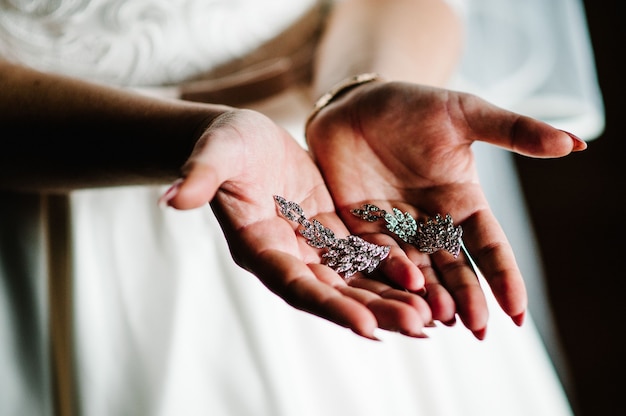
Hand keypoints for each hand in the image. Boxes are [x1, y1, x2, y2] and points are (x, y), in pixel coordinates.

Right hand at [160, 108, 432, 338]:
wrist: (244, 138)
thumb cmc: (226, 143)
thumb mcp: (216, 153)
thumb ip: (200, 176)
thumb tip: (171, 199)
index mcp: (258, 246)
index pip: (295, 285)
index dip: (330, 306)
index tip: (367, 327)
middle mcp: (287, 256)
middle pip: (333, 293)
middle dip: (375, 311)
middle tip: (419, 329)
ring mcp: (310, 247)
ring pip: (354, 282)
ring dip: (390, 301)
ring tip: (431, 319)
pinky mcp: (330, 232)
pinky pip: (364, 257)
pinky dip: (391, 272)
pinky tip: (424, 284)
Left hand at [306, 80, 585, 337]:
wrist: (358, 103)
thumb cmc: (415, 106)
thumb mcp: (467, 115)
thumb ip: (514, 132)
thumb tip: (576, 144)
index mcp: (462, 202)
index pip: (489, 246)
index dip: (503, 276)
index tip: (518, 310)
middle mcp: (431, 223)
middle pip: (455, 267)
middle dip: (468, 298)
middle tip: (479, 329)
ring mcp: (396, 228)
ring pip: (418, 270)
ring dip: (431, 295)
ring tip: (443, 319)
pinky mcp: (361, 226)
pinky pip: (376, 253)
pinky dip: (390, 271)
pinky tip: (405, 288)